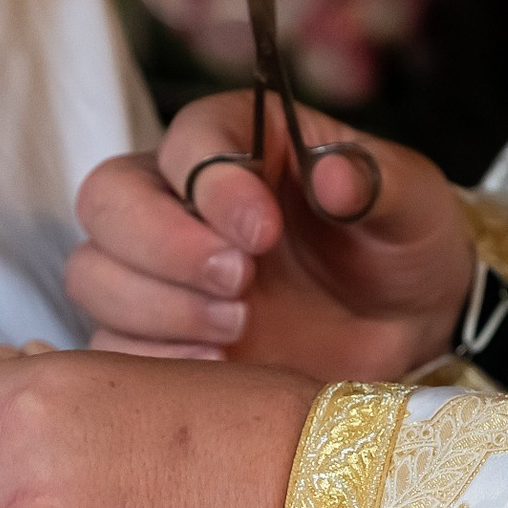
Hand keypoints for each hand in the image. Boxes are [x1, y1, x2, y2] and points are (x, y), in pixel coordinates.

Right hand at [68, 91, 476, 379]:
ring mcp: (159, 272)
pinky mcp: (156, 337)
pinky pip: (110, 346)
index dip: (211, 183)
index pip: (187, 141)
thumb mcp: (414, 205)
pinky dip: (153, 360)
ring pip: (93, 274)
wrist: (405, 330)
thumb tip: (334, 175)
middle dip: (164, 245)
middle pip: (108, 200)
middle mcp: (180, 198)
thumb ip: (379, 182)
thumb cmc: (399, 245)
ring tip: (239, 326)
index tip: (263, 231)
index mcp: (239, 141)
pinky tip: (218, 366)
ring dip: (156, 306)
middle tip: (241, 283)